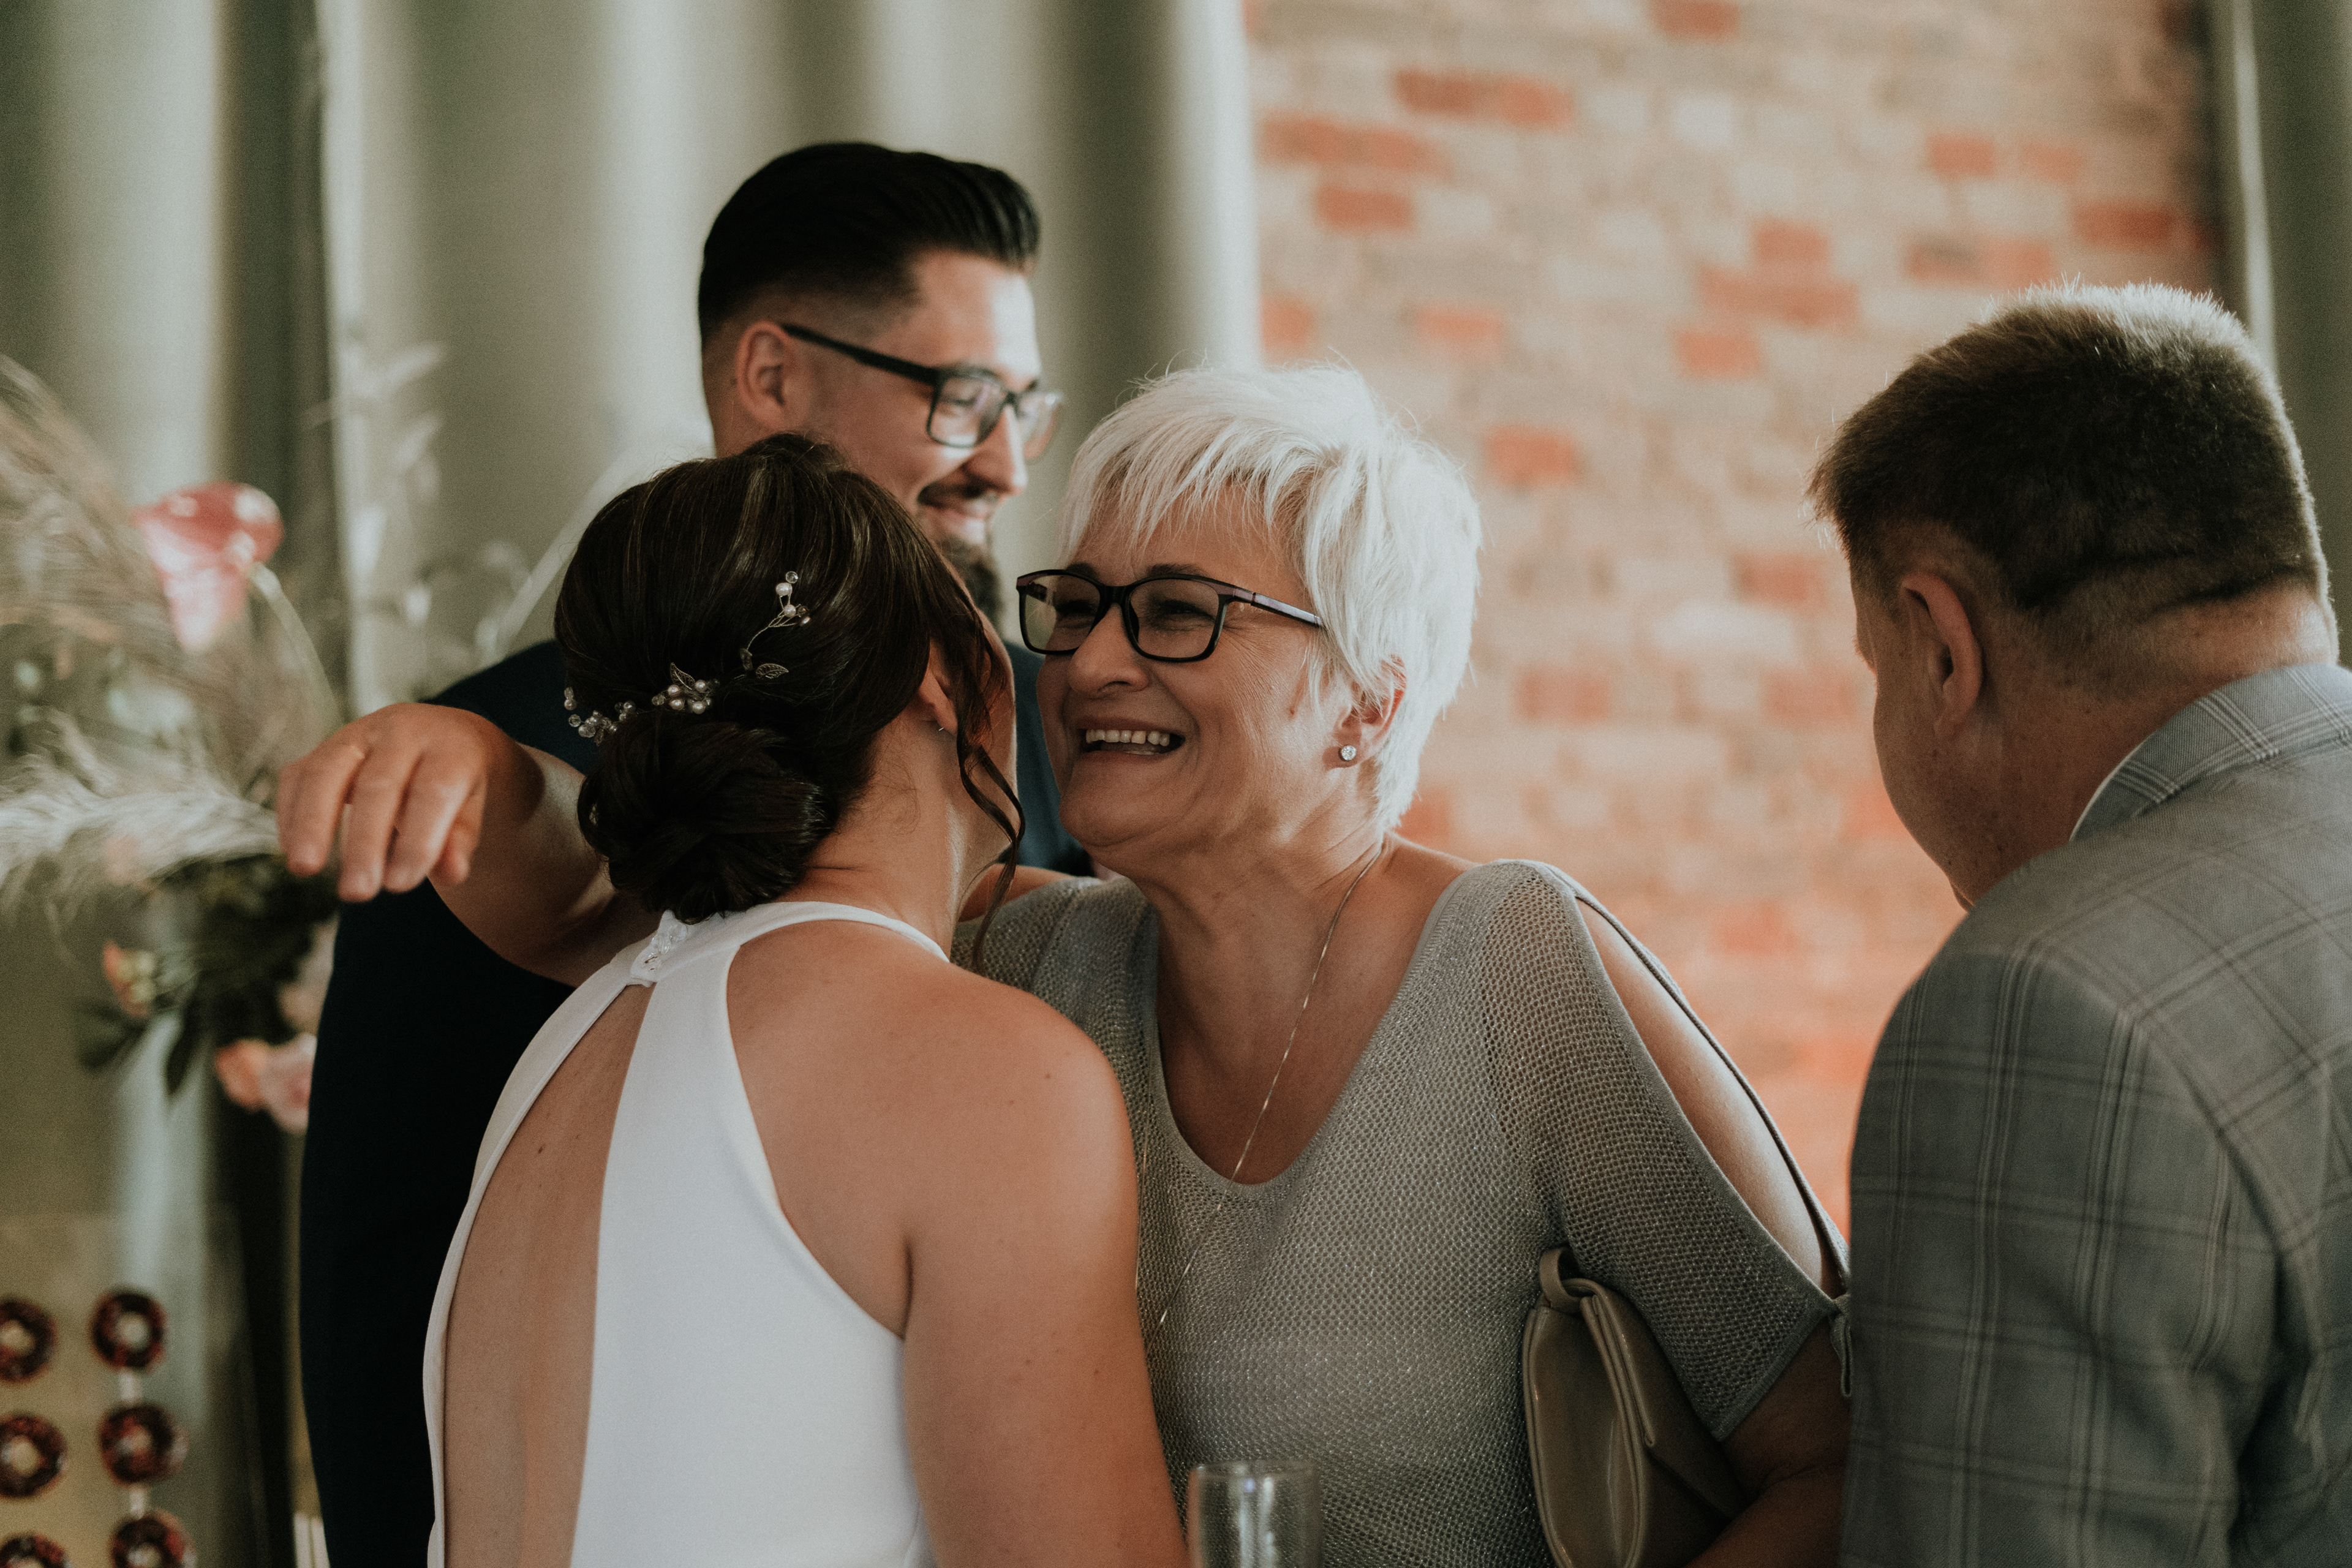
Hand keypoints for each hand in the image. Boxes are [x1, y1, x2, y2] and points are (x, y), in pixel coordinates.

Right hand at [277, 705, 516, 900]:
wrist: (442, 732)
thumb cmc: (455, 780)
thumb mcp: (471, 804)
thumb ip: (460, 838)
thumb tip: (452, 873)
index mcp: (449, 747)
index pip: (434, 791)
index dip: (417, 840)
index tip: (401, 886)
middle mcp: (402, 732)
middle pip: (378, 784)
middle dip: (365, 842)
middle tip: (357, 893)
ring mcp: (358, 734)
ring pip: (327, 772)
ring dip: (311, 823)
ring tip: (305, 869)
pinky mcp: (324, 746)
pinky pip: (299, 775)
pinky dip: (291, 813)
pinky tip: (292, 851)